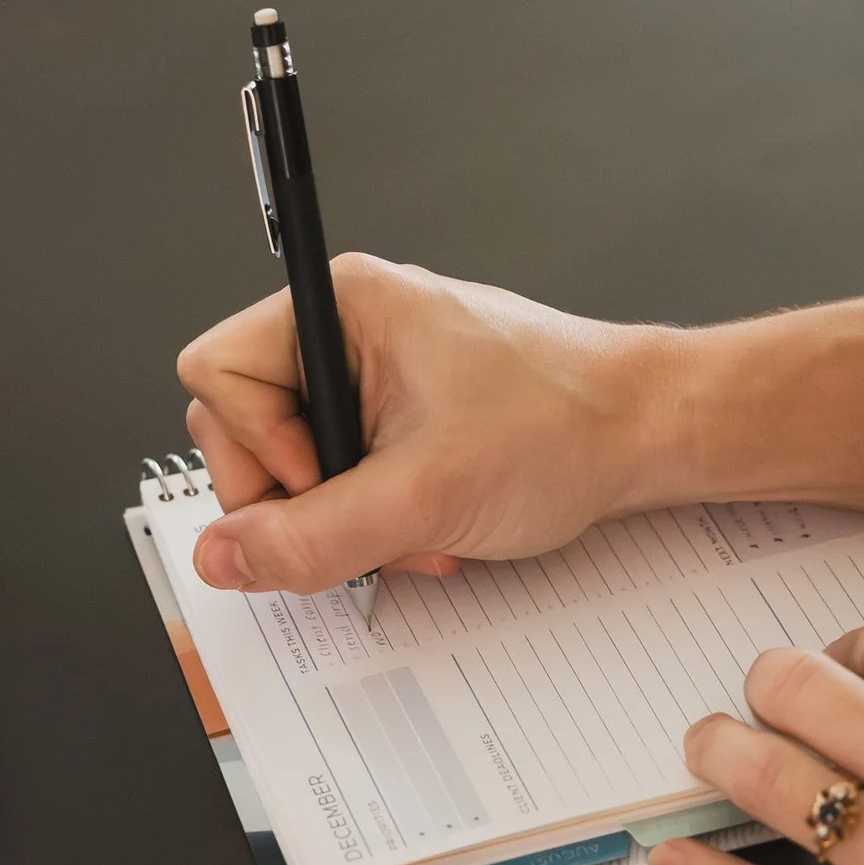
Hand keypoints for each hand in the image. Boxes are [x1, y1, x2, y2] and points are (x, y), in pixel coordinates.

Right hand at [177, 255, 678, 593]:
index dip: (255, 447)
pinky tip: (429, 530)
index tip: (319, 482)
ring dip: (345, 519)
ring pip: (295, 465)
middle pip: (243, 429)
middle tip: (370, 521)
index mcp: (340, 306)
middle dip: (303, 498)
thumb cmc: (564, 424)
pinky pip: (342, 475)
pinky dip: (376, 517)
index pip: (215, 375)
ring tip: (416, 530)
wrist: (649, 432)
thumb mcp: (422, 497)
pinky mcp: (398, 414)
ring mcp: (373, 374)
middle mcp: (347, 330)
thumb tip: (222, 557)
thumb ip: (310, 535)